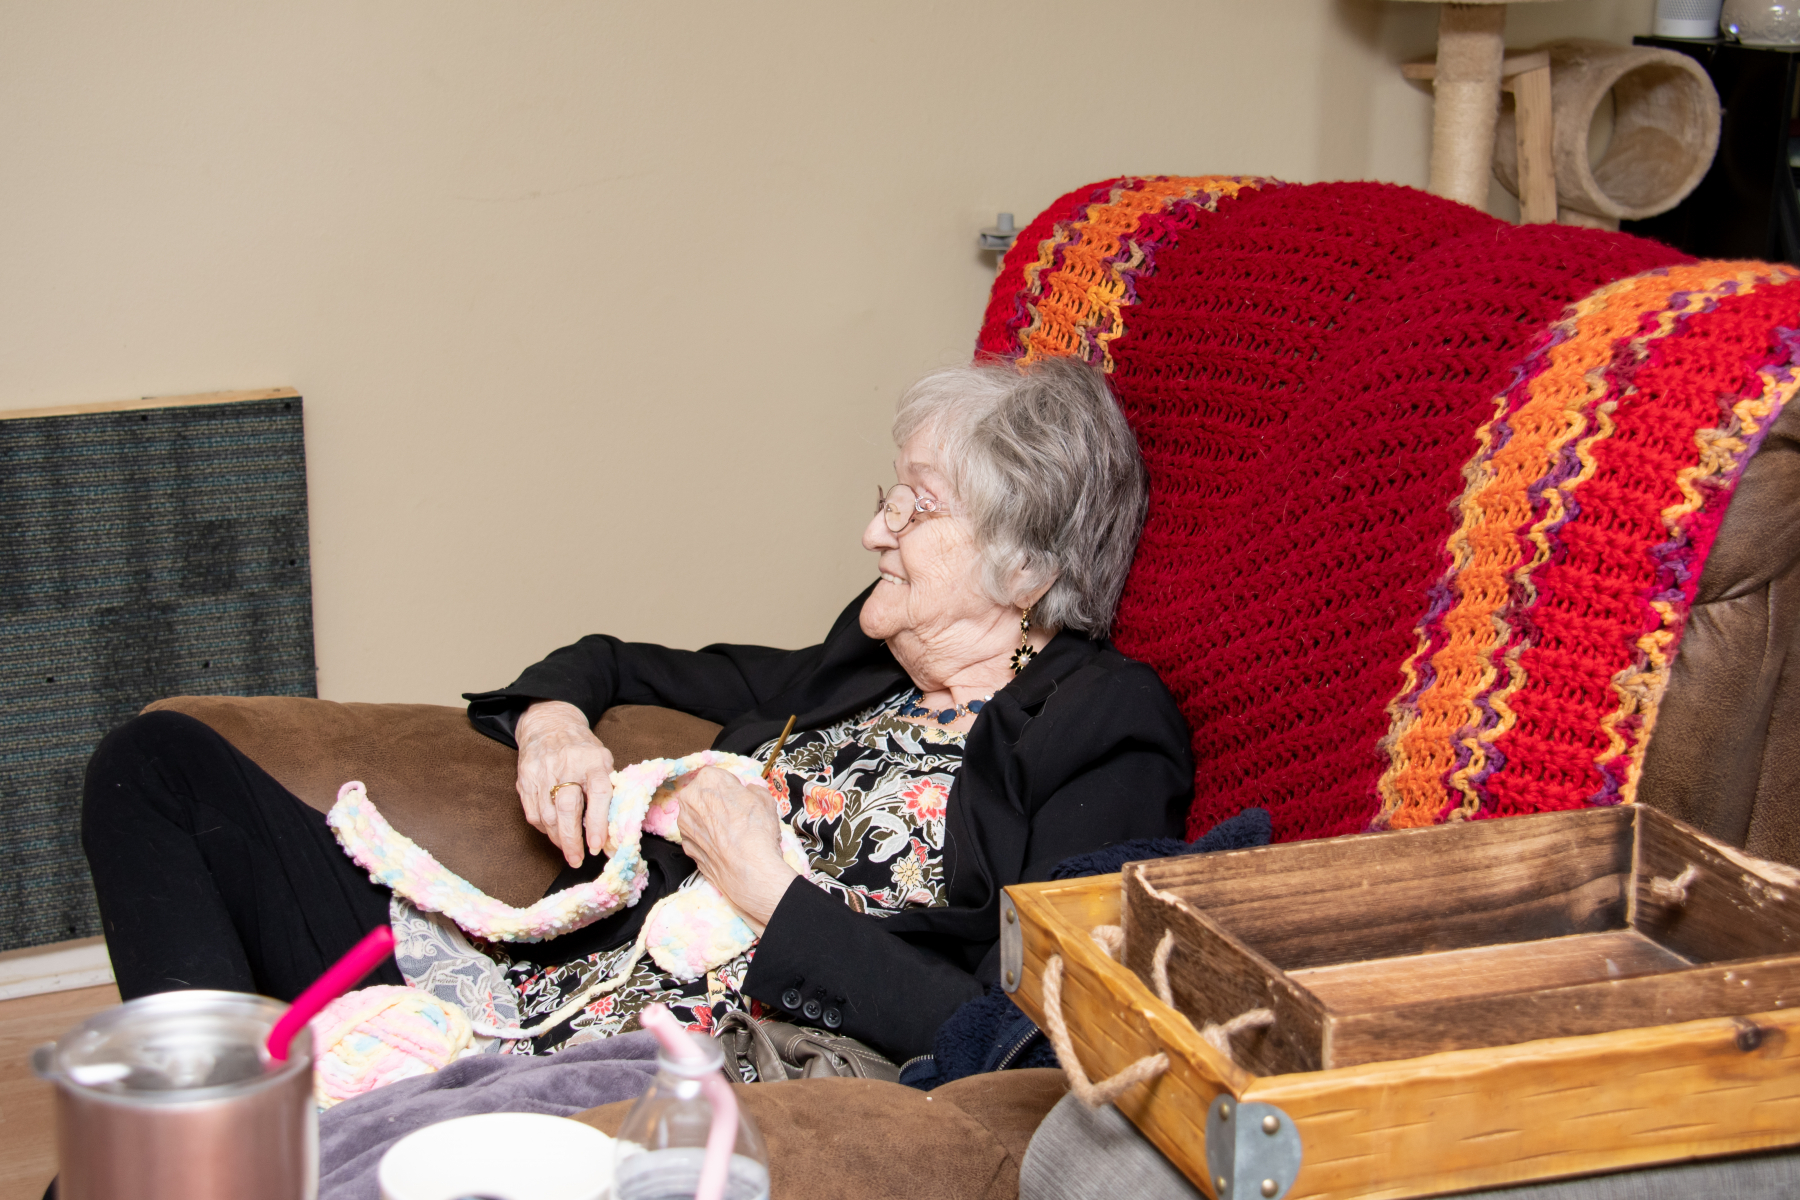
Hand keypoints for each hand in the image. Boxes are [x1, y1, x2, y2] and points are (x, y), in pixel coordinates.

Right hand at [514, 700, 614, 868]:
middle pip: (567, 808)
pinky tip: (553, 832)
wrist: (549, 724)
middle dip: (571, 840)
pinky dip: (543, 828)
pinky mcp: (525, 780)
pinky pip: (532, 813)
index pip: (598, 794)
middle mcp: (566, 766)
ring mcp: (542, 773)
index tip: (596, 845)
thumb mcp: (603, 760)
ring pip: (547, 815)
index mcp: (592, 761)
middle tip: (577, 860)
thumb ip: (608, 788)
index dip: (598, 823)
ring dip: (558, 838)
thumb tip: (614, 827)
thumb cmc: (582, 749)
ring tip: (568, 851)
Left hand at [673, 767, 798, 931]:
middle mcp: (689, 799)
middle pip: (703, 793)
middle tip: (737, 813)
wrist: (750, 871)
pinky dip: (708, 839)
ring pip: (698, 815)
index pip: (719, 775)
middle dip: (717, 800)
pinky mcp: (685, 846)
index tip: (741, 795)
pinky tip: (724, 846)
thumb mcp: (766, 799)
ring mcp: (684, 824)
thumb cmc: (758, 832)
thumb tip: (750, 791)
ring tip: (732, 832)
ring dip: (710, 819)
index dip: (732, 785)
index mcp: (708, 780)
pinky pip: (697, 835)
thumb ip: (753, 789)